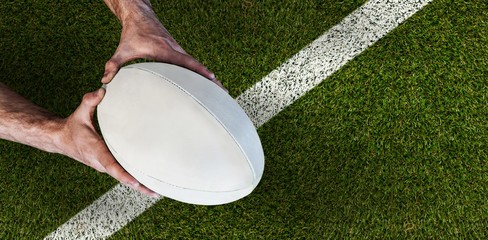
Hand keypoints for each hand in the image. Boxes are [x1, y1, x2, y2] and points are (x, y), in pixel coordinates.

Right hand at [58, 88, 157, 196]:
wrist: (61, 140)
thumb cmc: (72, 127)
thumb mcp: (79, 114)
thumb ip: (89, 102)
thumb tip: (101, 91)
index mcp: (96, 151)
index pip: (111, 166)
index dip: (124, 175)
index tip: (137, 182)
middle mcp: (101, 162)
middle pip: (122, 177)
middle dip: (138, 185)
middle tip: (156, 191)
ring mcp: (104, 166)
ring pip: (123, 178)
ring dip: (139, 185)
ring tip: (157, 191)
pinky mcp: (107, 166)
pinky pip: (122, 174)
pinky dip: (135, 180)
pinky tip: (148, 185)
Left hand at [101, 16, 224, 88]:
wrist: (139, 18)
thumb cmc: (132, 34)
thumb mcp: (122, 50)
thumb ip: (113, 65)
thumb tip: (105, 81)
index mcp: (166, 51)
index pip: (186, 62)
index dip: (199, 71)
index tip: (212, 78)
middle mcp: (177, 51)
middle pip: (198, 67)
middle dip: (212, 80)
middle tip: (224, 93)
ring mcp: (180, 53)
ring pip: (198, 67)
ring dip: (209, 79)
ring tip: (222, 93)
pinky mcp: (179, 54)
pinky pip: (193, 66)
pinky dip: (202, 75)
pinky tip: (207, 86)